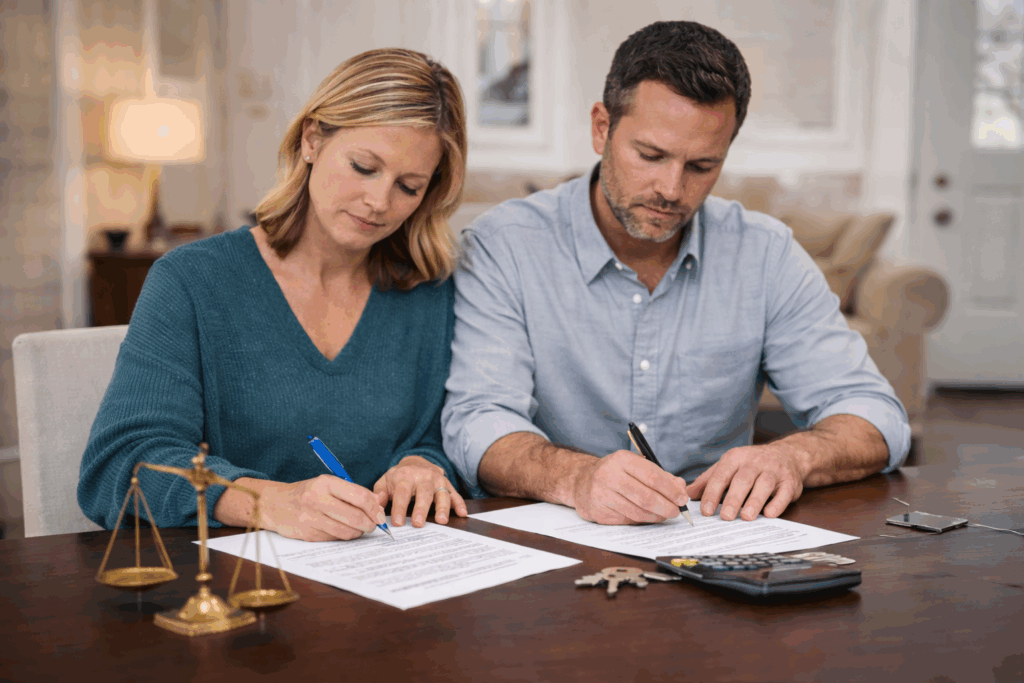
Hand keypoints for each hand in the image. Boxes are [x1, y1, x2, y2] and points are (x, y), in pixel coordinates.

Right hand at [257, 475, 386, 541]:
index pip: (359, 496)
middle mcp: (317, 499)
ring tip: (359, 528)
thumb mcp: (328, 485)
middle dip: (370, 524)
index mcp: (325, 483)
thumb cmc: (308, 493)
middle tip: (373, 525)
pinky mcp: (308, 534)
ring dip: (358, 532)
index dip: (374, 508)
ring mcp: (311, 518)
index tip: (380, 515)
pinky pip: (334, 538)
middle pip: (355, 517)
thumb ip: (353, 492)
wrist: (275, 504)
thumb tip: (378, 503)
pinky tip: (342, 530)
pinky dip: (343, 536)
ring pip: (346, 531)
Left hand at [373, 455, 467, 526]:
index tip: (397, 523)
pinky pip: (455, 494)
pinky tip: (462, 513)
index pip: (402, 493)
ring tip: (442, 521)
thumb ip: (379, 494)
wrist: (416, 462)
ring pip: (442, 494)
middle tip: (418, 524)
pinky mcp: (447, 484)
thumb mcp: (385, 481)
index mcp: (405, 477)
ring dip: (442, 508)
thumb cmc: (399, 477)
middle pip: (423, 493)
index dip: (399, 508)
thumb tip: (376, 506)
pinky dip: (460, 503)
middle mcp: (423, 477)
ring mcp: (437, 480)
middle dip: (421, 509)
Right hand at [570, 450, 689, 524]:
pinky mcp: (599, 511)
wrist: (581, 482)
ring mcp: (602, 494)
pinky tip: (646, 516)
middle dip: (666, 506)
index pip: (652, 476)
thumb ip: (660, 475)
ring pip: (637, 512)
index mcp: (621, 459)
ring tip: (664, 515)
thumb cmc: (615, 473)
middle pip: (645, 497)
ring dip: (655, 516)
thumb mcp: (635, 466)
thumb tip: (680, 488)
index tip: (682, 498)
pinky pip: (627, 520)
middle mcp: (609, 475)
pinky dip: (641, 520)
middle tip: (676, 512)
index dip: (670, 489)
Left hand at [687, 443, 806, 520]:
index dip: (712, 493)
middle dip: (733, 499)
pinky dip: (777, 504)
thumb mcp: (729, 466)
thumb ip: (708, 480)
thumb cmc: (751, 465)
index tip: (706, 510)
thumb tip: (687, 494)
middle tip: (726, 517)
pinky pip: (784, 493)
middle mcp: (755, 462)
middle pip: (743, 480)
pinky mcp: (790, 482)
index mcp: (736, 458)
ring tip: (746, 517)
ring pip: (764, 484)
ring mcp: (774, 471)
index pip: (721, 475)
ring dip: (755, 501)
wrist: (788, 455)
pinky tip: (769, 514)